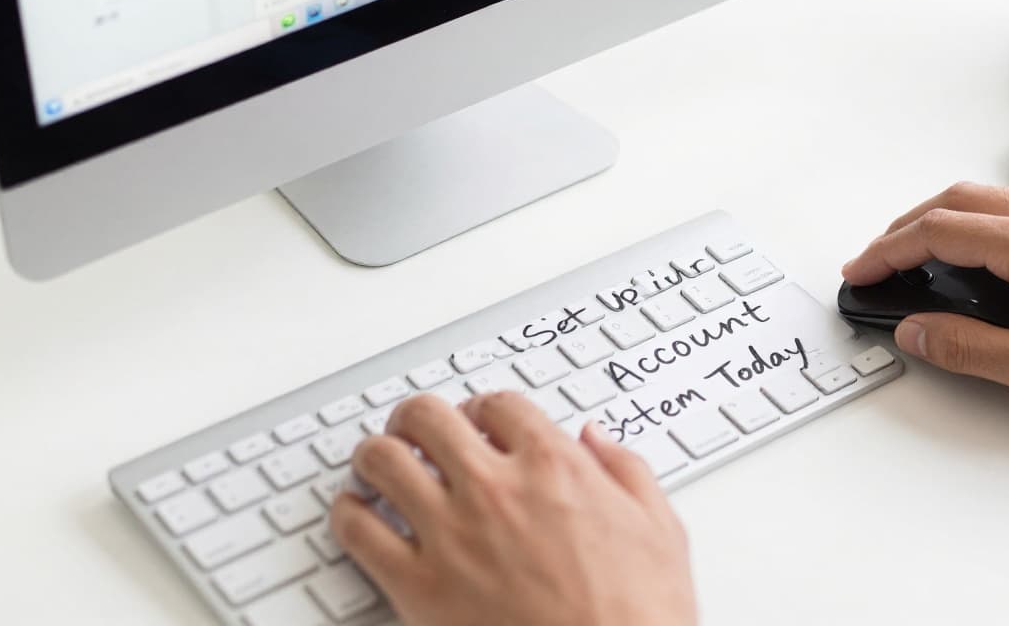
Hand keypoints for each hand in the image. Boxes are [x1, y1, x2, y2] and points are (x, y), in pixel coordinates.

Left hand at [330, 393, 696, 625]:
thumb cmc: (640, 615)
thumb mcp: (660, 528)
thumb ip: (625, 469)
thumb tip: (596, 437)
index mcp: (555, 467)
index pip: (497, 404)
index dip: (482, 408)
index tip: (478, 421)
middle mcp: (496, 489)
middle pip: (427, 418)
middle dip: (417, 418)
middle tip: (414, 429)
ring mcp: (451, 535)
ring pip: (381, 462)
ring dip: (376, 455)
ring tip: (379, 464)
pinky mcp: (419, 587)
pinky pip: (357, 531)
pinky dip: (348, 515)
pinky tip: (358, 516)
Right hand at [841, 183, 1008, 424]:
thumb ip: (967, 348)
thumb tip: (917, 331)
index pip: (938, 232)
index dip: (888, 250)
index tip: (861, 270)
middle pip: (955, 200)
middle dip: (904, 227)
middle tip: (876, 259)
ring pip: (986, 198)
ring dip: (940, 219)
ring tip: (915, 254)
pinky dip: (976, 222)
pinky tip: (974, 252)